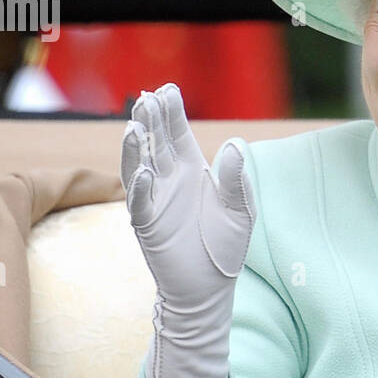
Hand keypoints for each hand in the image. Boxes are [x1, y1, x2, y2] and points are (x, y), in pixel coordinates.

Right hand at [120, 83, 255, 377]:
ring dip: (136, 148)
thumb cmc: (225, 247)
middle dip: (151, 121)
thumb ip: (237, 180)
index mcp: (192, 171)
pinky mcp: (147, 225)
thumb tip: (235, 144)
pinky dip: (140, 188)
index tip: (168, 89)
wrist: (210, 288)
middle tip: (147, 97)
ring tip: (136, 127)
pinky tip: (145, 173)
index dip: (172, 113)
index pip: (178, 134)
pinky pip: (140, 203)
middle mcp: (169, 180)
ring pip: (140, 167)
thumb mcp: (241, 211)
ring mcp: (155, 201)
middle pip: (156, 143)